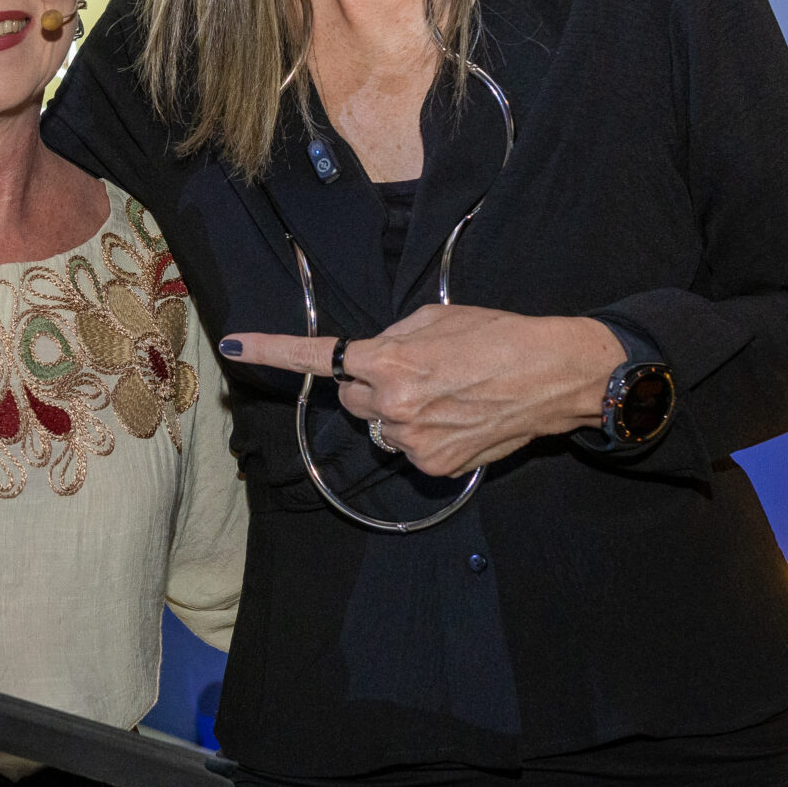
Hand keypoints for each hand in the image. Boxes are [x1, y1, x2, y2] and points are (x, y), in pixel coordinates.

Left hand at [221, 307, 626, 476]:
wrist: (552, 376)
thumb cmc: (498, 336)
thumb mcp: (436, 319)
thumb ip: (392, 339)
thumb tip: (372, 358)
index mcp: (389, 360)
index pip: (318, 357)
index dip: (272, 351)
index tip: (234, 346)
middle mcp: (393, 405)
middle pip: (351, 399)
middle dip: (370, 386)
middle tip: (415, 374)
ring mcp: (412, 442)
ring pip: (380, 427)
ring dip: (398, 413)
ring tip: (447, 397)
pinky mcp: (434, 467)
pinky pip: (408, 450)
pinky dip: (425, 437)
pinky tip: (457, 420)